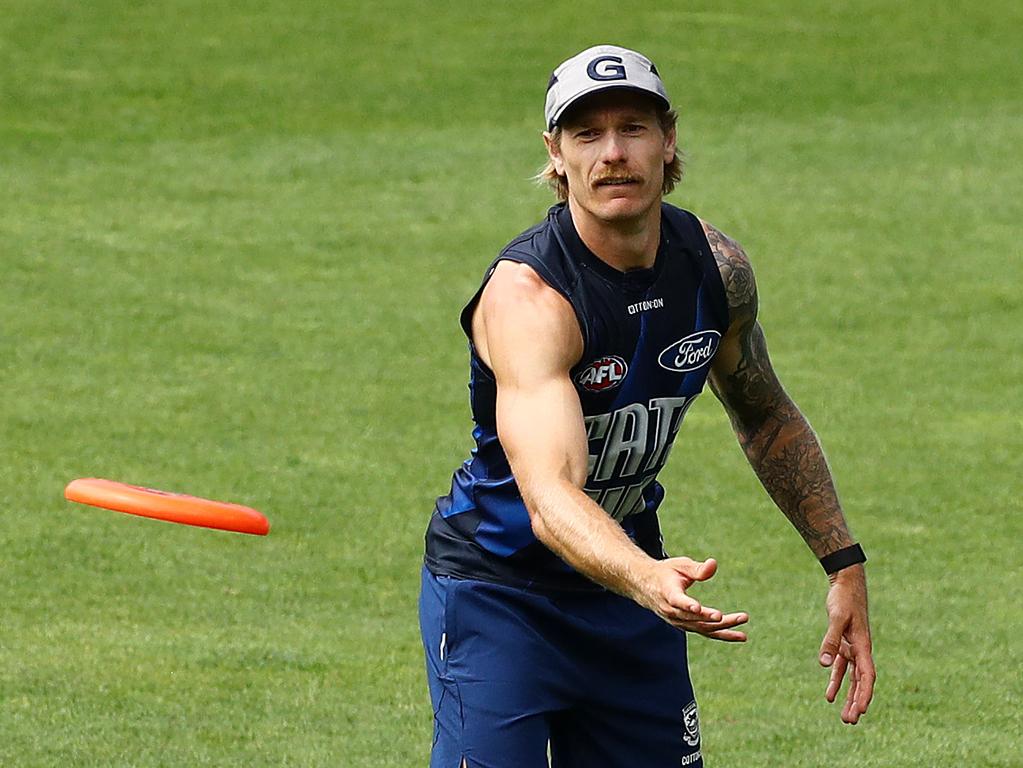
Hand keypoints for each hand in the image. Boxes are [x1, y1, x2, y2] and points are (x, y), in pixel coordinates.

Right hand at [637, 557, 746, 639]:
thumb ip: (697, 569)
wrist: (646, 587)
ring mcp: (678, 621)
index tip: (698, 608)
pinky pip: (704, 632)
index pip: (678, 601)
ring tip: (744, 633)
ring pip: (703, 629)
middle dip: (718, 619)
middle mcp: (672, 611)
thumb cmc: (667, 573)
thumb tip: (714, 564)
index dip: (688, 605)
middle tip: (740, 617)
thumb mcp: (680, 565)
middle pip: (697, 619)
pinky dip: (721, 634)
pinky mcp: (685, 626)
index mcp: (668, 593)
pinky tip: (739, 635)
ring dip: (724, 630)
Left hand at [819, 564, 874, 723]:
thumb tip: (824, 664)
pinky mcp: (844, 643)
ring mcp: (853, 648)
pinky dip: (836, 680)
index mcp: (863, 646)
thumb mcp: (836, 618)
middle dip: (857, 702)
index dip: (864, 694)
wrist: (846, 582)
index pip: (867, 676)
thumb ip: (831, 640)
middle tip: (850, 721)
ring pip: (852, 678)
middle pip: (861, 682)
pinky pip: (842, 668)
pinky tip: (829, 695)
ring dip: (849, 696)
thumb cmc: (844, 598)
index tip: (861, 711)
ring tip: (844, 716)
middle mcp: (861, 650)